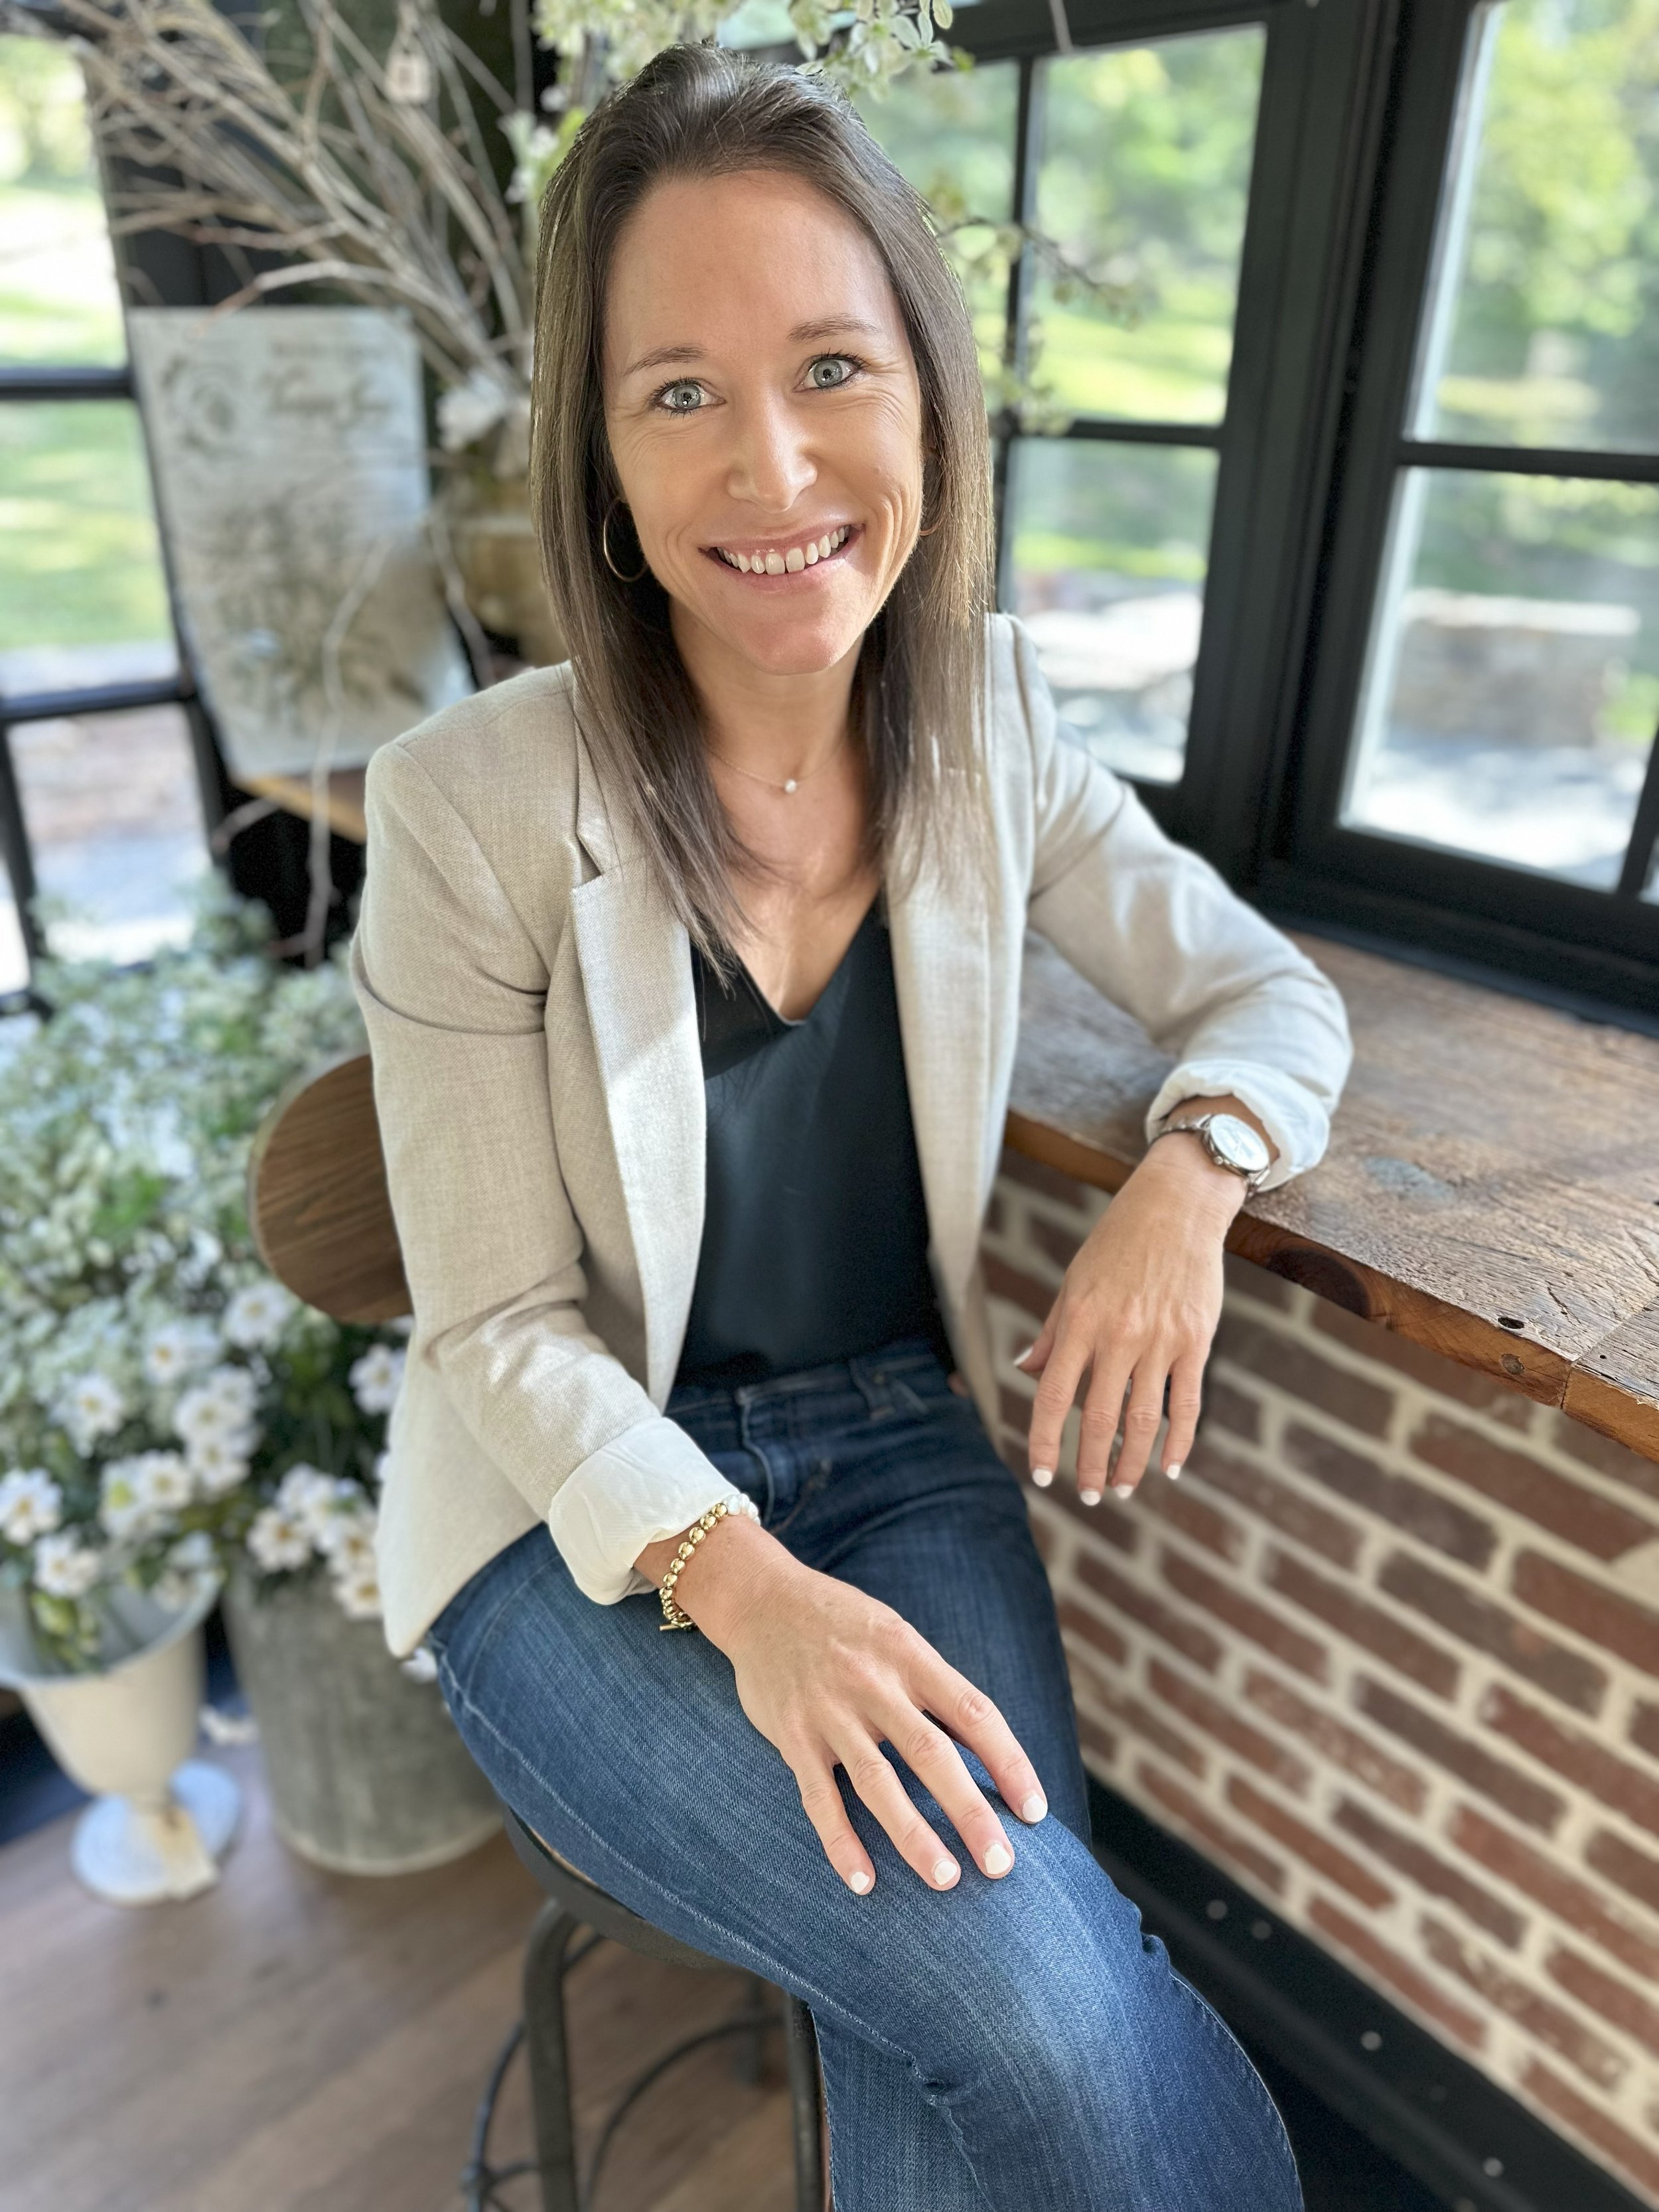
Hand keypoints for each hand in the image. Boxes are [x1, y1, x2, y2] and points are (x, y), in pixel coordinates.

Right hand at [635, 1514, 1049, 1893]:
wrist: (762, 1599)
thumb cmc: (845, 1625)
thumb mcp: (896, 1636)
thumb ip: (934, 1687)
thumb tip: (987, 1752)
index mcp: (909, 1655)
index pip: (973, 1712)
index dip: (1009, 1762)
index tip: (1035, 1811)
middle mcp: (872, 1682)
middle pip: (931, 1753)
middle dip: (969, 1811)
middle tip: (1001, 1865)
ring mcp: (829, 1711)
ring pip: (877, 1782)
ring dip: (913, 1835)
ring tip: (946, 1881)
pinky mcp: (791, 1735)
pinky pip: (819, 1797)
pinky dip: (840, 1841)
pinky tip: (863, 1883)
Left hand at [1015, 1097, 1271, 1503]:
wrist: (1177, 1206)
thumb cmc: (1117, 1243)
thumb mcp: (1074, 1281)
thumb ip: (1053, 1332)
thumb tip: (1026, 1371)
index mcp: (1080, 1321)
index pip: (1052, 1395)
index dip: (1044, 1441)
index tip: (1042, 1475)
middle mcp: (1118, 1335)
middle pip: (1099, 1419)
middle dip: (1090, 1465)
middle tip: (1088, 1496)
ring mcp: (1160, 1340)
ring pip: (1143, 1420)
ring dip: (1131, 1463)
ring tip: (1121, 1488)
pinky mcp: (1196, 1341)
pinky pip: (1187, 1404)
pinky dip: (1179, 1441)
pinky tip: (1170, 1466)